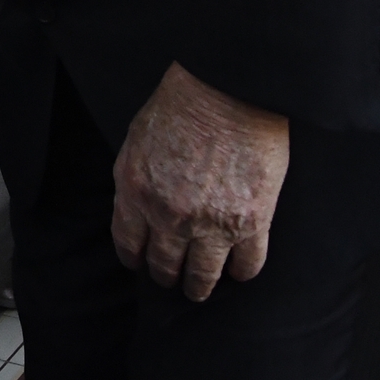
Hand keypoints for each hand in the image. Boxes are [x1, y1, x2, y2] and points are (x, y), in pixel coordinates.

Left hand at [110, 62, 288, 302]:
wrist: (226, 89)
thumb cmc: (181, 104)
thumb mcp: (137, 140)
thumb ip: (135, 179)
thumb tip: (138, 207)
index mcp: (135, 191)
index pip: (128, 243)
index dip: (134, 257)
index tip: (140, 262)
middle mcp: (169, 215)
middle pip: (163, 265)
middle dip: (165, 275)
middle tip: (171, 278)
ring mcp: (211, 224)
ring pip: (202, 276)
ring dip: (199, 287)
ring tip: (200, 289)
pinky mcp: (251, 223)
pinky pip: (247, 265)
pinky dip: (242, 273)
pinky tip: (238, 271)